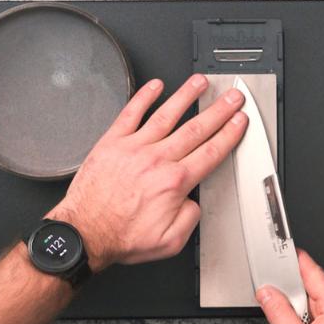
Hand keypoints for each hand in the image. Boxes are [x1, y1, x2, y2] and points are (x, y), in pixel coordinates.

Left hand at [47, 74, 246, 271]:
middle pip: (196, 129)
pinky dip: (143, 97)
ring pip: (167, 115)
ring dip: (187, 96)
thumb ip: (190, 218)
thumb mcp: (170, 241)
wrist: (84, 233)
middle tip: (232, 96)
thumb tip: (193, 201)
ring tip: (200, 82)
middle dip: (219, 110)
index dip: (229, 134)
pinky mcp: (112, 143)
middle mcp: (156, 160)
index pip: (211, 152)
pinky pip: (131, 113)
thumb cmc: (121, 236)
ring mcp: (134, 148)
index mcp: (174, 183)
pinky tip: (155, 86)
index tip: (239, 121)